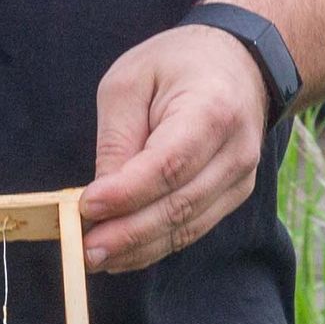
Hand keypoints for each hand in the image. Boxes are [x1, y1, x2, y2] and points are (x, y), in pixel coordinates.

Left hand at [78, 23, 272, 273]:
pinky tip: (123, 255)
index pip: (169, 164)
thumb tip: (101, 196)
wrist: (239, 64)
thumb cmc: (176, 65)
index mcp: (212, 109)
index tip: (87, 206)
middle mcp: (235, 151)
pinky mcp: (233, 195)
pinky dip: (156, 245)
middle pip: (179, 204)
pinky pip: (193, 228)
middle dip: (128, 233)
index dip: (127, 192)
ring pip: (187, 225)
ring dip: (139, 248)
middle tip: (85, 250)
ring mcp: (240, 178)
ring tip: (95, 259)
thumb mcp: (130, 81)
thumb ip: (117, 137)